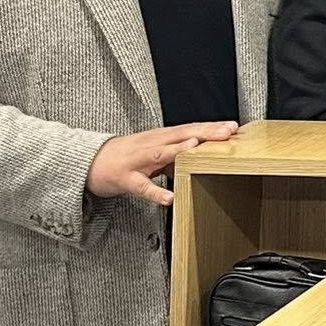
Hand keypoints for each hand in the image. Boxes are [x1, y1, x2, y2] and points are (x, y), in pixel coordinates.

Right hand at [87, 121, 239, 206]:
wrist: (90, 162)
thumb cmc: (127, 157)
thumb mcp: (156, 152)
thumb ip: (180, 154)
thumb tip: (205, 156)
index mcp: (161, 137)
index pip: (191, 129)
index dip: (212, 128)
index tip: (234, 127)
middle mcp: (152, 144)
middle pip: (181, 135)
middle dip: (205, 133)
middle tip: (228, 131)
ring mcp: (138, 160)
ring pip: (161, 154)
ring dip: (179, 151)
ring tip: (197, 149)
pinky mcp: (125, 178)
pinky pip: (142, 186)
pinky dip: (155, 191)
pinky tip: (169, 198)